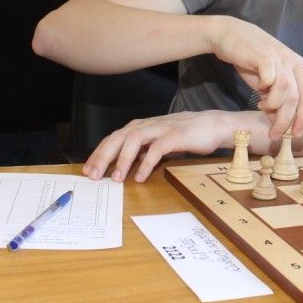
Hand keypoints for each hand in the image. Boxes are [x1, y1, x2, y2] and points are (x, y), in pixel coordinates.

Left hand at [83, 111, 231, 182]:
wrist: (215, 125)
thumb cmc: (187, 135)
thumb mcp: (160, 142)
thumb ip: (144, 150)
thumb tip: (127, 165)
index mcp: (143, 126)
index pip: (114, 138)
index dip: (99, 153)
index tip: (88, 170)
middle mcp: (149, 124)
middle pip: (119, 137)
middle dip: (103, 156)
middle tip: (93, 175)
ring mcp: (162, 128)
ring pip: (134, 139)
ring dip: (122, 159)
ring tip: (116, 178)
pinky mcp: (176, 136)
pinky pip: (157, 149)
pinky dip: (147, 163)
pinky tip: (141, 177)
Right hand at [209, 16, 302, 140]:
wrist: (229, 35)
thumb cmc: (249, 60)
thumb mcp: (265, 84)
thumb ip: (274, 102)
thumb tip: (279, 125)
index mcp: (298, 68)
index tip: (294, 135)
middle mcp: (293, 62)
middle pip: (298, 98)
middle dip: (287, 121)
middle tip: (274, 134)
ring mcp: (279, 58)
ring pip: (287, 91)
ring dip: (274, 106)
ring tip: (261, 106)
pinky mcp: (263, 56)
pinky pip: (271, 79)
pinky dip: (265, 89)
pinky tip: (258, 91)